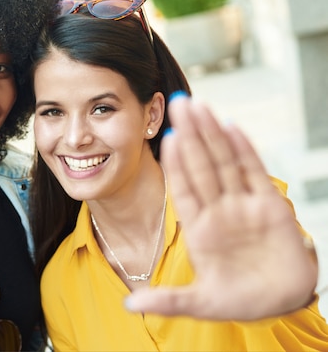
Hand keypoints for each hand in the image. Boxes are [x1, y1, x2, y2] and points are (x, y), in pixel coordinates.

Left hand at [126, 93, 316, 319]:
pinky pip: (255, 173)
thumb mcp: (200, 303)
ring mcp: (243, 206)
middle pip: (202, 166)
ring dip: (213, 135)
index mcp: (198, 229)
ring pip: (225, 162)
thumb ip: (167, 302)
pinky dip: (245, 151)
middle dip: (190, 136)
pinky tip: (232, 128)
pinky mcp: (271, 207)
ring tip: (200, 107)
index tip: (165, 140)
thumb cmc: (239, 301)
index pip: (183, 189)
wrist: (282, 303)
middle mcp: (219, 211)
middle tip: (178, 104)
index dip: (175, 165)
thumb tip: (128, 307)